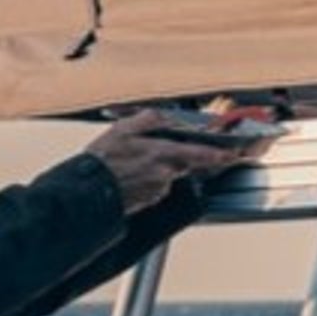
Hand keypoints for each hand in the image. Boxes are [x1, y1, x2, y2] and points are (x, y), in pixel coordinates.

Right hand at [82, 114, 246, 210]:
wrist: (86, 191)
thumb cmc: (101, 161)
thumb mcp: (122, 129)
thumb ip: (149, 119)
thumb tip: (167, 115)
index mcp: (160, 154)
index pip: (198, 153)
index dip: (217, 154)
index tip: (231, 153)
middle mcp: (163, 174)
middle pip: (184, 162)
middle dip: (179, 156)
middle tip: (157, 152)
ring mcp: (157, 189)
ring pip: (169, 174)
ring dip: (160, 167)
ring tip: (132, 163)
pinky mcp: (149, 200)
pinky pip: (157, 186)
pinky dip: (149, 179)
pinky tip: (131, 175)